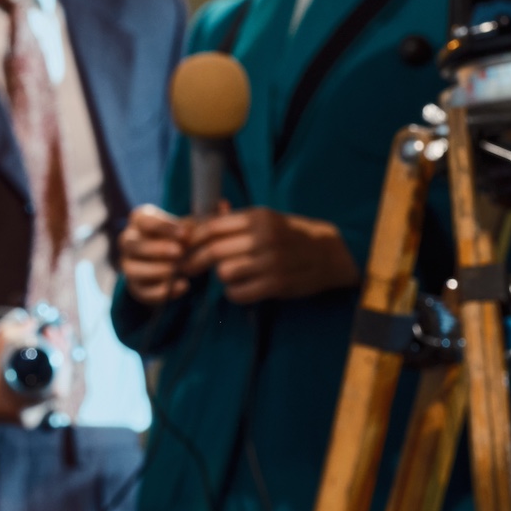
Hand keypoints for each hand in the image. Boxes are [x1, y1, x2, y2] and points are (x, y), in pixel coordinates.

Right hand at [0, 311, 77, 427]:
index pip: (58, 386)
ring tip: (51, 334)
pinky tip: (44, 347)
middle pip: (59, 382)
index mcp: (24, 410)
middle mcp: (30, 415)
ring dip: (54, 357)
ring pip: (52, 382)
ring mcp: (29, 411)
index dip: (61, 358)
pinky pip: (43, 384)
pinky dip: (45, 365)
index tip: (53, 335)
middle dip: (60, 353)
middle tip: (55, 330)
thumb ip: (9, 337)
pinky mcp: (25, 404)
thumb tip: (32, 322)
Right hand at [118, 204, 195, 304]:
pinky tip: (183, 286)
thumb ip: (205, 218)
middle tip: (179, 252)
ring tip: (178, 270)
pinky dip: (162, 291)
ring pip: (133, 269)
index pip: (145, 221)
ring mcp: (128, 265)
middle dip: (156, 249)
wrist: (172, 264)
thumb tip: (223, 205)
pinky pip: (142, 291)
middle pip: (133, 245)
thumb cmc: (181, 239)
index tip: (185, 234)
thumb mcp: (191, 226)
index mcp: (139, 221)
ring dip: (156, 270)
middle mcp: (128, 242)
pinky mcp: (134, 287)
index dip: (164, 227)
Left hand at [185, 206, 357, 303]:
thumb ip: (231, 221)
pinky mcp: (278, 284)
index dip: (190, 239)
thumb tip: (191, 223)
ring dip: (220, 276)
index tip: (179, 247)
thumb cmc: (289, 235)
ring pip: (224, 272)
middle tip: (186, 268)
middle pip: (213, 251)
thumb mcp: (264, 219)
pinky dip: (234, 293)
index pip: (211, 227)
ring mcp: (272, 262)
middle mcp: (264, 237)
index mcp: (258, 217)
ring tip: (227, 275)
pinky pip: (239, 292)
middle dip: (194, 261)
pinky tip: (240, 288)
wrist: (331, 253)